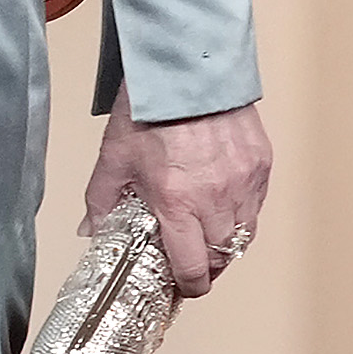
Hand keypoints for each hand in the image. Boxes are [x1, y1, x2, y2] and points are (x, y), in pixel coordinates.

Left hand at [81, 98, 271, 298]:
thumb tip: (92, 233)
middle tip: (190, 261)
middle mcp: (217, 198)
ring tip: (206, 234)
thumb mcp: (113, 159)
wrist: (186, 67)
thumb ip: (100, 202)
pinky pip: (256, 205)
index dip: (187, 286)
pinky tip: (222, 204)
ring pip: (244, 235)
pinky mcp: (261, 164)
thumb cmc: (148, 110)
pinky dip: (242, 213)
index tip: (179, 286)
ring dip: (226, 243)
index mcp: (177, 203)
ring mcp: (244, 182)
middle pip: (221, 257)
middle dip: (205, 266)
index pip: (193, 269)